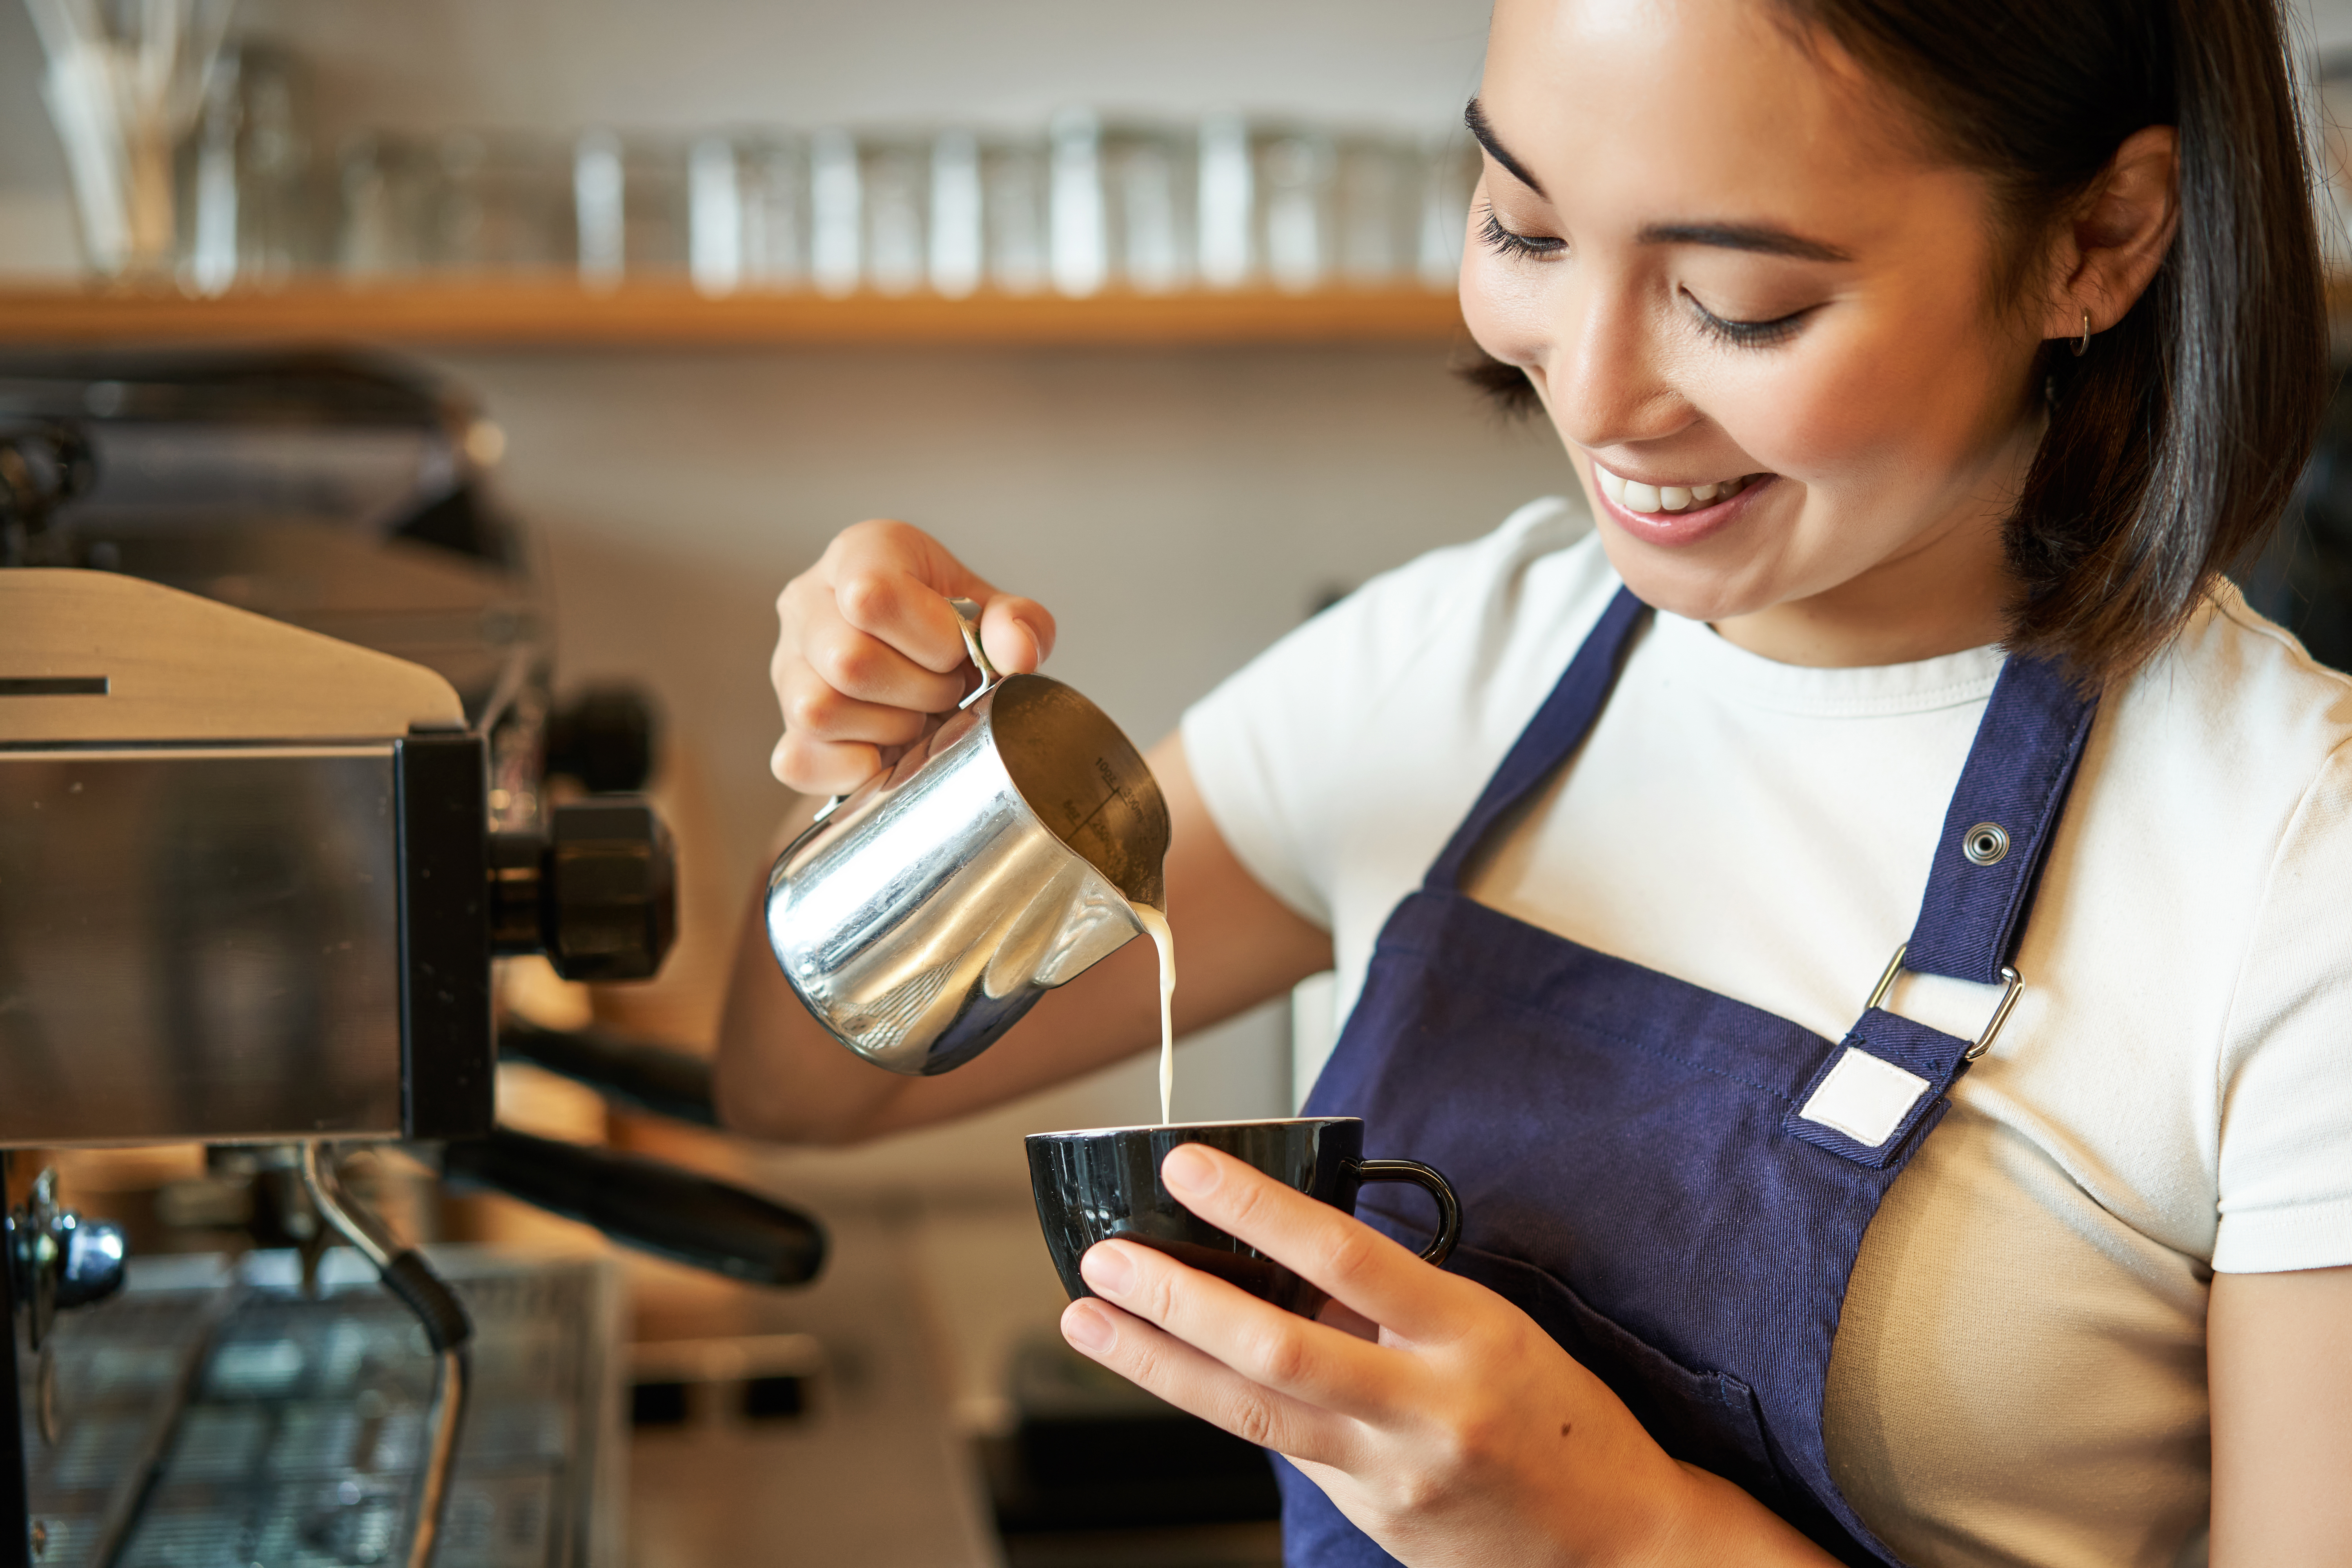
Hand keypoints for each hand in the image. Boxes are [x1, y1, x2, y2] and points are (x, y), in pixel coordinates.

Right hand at [770, 519, 1055, 794]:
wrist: (919, 668)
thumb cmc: (950, 629)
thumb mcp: (994, 613)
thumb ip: (1018, 623)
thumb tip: (1017, 653)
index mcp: (861, 553)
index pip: (870, 595)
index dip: (930, 639)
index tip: (957, 651)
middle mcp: (807, 602)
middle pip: (848, 661)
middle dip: (920, 689)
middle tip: (945, 688)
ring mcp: (787, 667)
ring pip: (820, 710)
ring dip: (891, 728)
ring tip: (916, 714)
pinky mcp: (784, 727)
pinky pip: (799, 760)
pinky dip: (857, 767)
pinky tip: (888, 750)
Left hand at [1059, 1145, 1833, 1566]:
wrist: (1616, 1544)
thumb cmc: (1559, 1416)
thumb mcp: (1491, 1326)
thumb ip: (1391, 1297)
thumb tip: (1286, 1250)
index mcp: (1469, 1333)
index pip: (1346, 1255)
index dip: (1259, 1209)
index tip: (1191, 1170)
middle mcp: (1427, 1406)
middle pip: (1277, 1348)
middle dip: (1177, 1301)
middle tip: (1107, 1259)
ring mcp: (1392, 1473)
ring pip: (1252, 1411)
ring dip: (1158, 1362)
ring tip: (1089, 1320)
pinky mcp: (1372, 1516)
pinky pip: (1281, 1447)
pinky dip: (1220, 1402)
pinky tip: (1169, 1370)